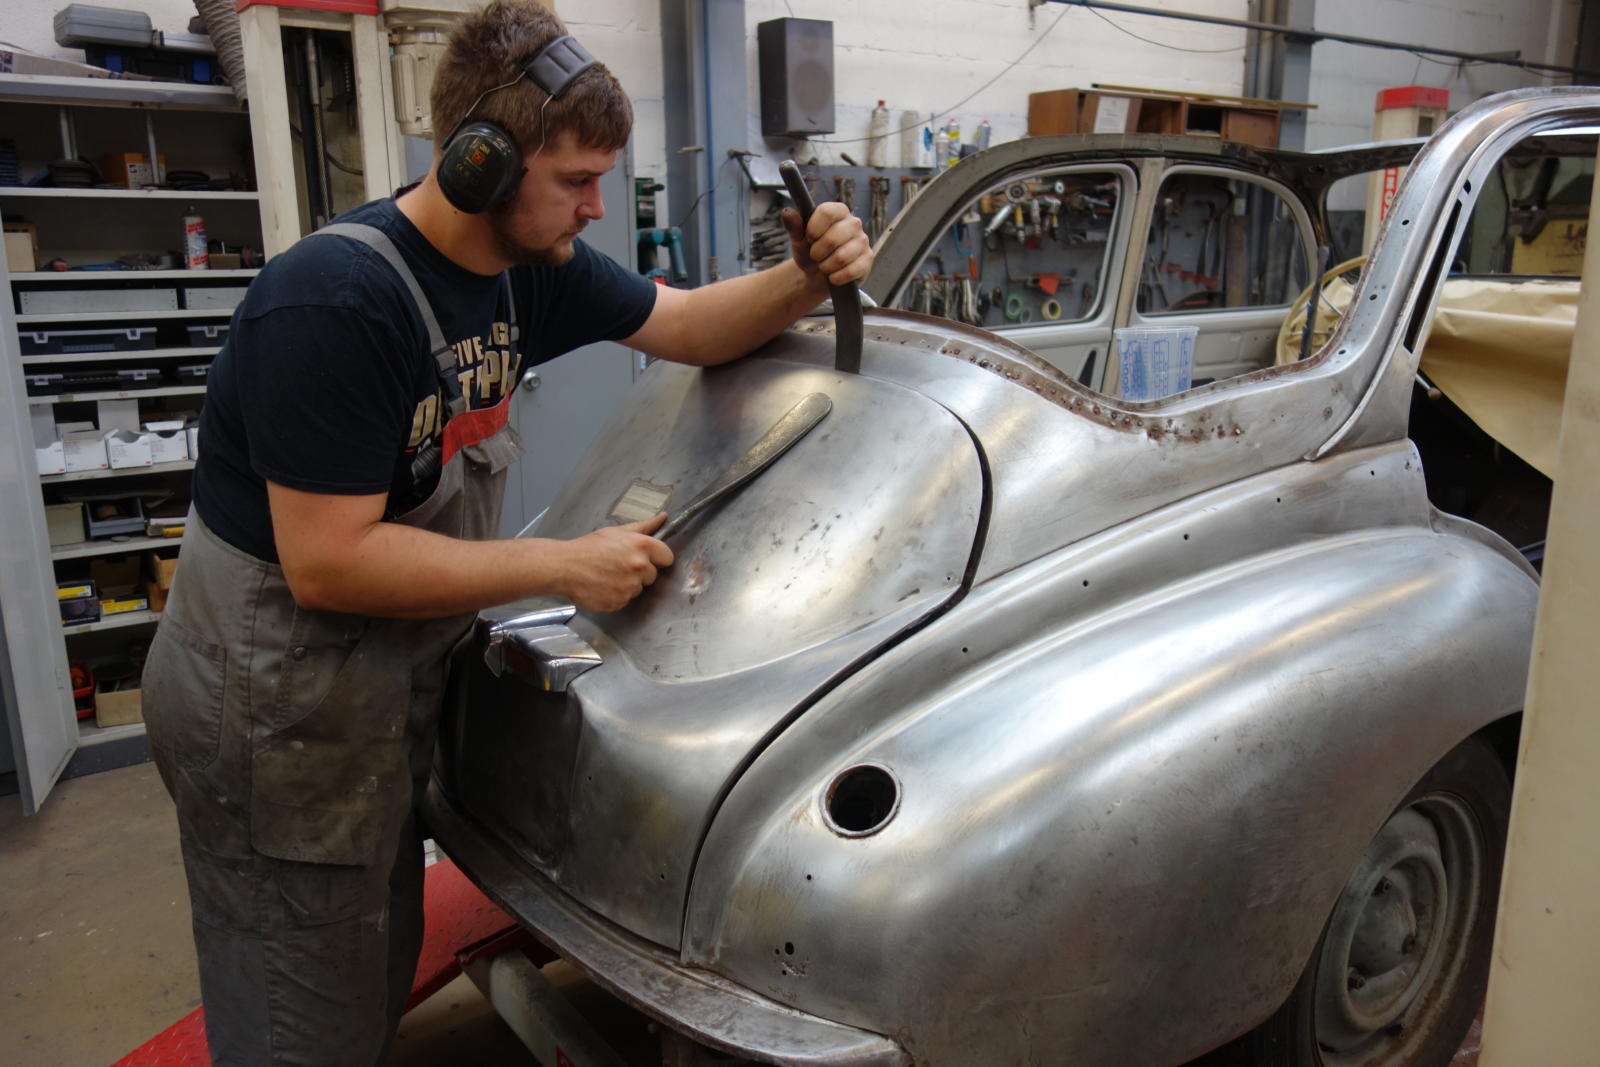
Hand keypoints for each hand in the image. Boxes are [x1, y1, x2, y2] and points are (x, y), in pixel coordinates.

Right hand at [554, 514, 674, 612]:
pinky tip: (603, 585)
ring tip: (608, 575)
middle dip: (640, 572)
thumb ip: (644, 527)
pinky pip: (625, 600)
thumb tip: (663, 518)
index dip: (657, 558)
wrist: (564, 567)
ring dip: (627, 584)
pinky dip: (617, 595)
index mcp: (641, 546)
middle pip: (652, 575)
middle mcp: (639, 566)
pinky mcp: (620, 601)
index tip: (648, 559)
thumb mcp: (616, 532)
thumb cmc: (588, 547)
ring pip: (638, 588)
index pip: (667, 557)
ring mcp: (630, 586)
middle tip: (620, 566)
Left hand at [782, 201, 872, 286]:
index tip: (809, 238)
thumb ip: (793, 226)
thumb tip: (787, 212)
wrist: (818, 275)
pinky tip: (833, 276)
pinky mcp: (867, 259)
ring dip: (826, 267)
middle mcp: (853, 223)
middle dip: (817, 253)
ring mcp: (863, 241)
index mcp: (837, 211)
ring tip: (824, 266)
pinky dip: (836, 278)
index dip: (813, 229)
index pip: (827, 212)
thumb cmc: (810, 252)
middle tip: (815, 256)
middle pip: (833, 238)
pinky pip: (851, 271)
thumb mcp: (798, 239)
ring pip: (841, 257)